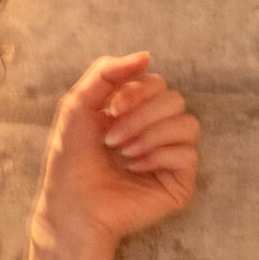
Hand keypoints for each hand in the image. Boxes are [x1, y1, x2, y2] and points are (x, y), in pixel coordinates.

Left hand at [31, 52, 199, 253]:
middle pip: (175, 99)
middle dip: (141, 115)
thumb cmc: (71, 159)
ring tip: (124, 154)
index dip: (137, 90)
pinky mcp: (180, 183)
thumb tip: (146, 56)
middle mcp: (157, 132)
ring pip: (187, 124)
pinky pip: (187, 154)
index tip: (111, 109)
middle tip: (113, 139)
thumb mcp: (79, 103)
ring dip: (149, 135)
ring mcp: (171, 158)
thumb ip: (106, 72)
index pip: (158, 84)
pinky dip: (157, 157)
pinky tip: (135, 169)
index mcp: (137, 113)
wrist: (72, 203)